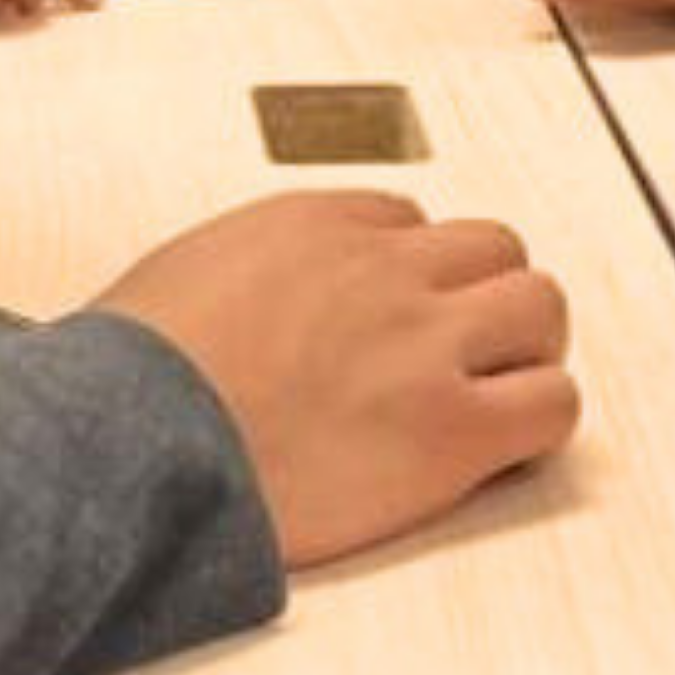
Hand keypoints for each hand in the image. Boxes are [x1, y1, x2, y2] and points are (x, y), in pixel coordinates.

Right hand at [91, 189, 576, 567]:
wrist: (126, 452)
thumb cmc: (123, 384)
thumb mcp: (172, 281)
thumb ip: (234, 275)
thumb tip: (230, 306)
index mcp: (310, 226)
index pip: (406, 221)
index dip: (409, 275)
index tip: (392, 320)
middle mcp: (381, 269)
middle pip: (492, 248)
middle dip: (483, 297)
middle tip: (462, 355)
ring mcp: (424, 345)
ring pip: (538, 306)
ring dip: (525, 349)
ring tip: (495, 397)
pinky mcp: (450, 430)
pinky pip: (551, 404)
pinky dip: (539, 423)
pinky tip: (500, 453)